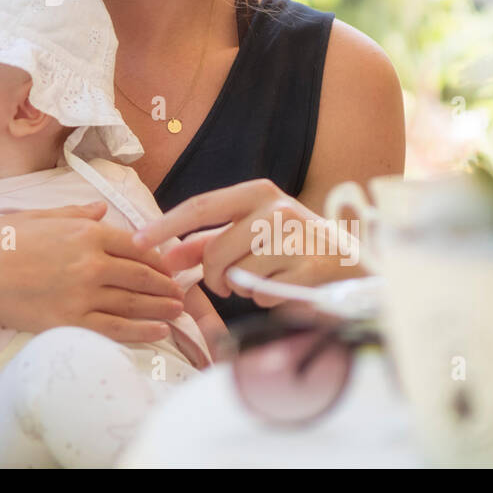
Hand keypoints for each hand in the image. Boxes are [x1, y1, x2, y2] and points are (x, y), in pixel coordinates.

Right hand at [0, 201, 188, 343]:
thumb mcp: (39, 216)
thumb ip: (75, 214)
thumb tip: (101, 210)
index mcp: (85, 232)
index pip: (135, 246)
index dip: (157, 257)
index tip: (168, 265)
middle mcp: (90, 262)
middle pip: (141, 275)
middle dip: (165, 284)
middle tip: (181, 290)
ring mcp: (81, 294)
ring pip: (134, 303)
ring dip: (161, 308)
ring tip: (178, 311)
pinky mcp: (69, 321)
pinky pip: (115, 328)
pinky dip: (141, 331)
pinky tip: (158, 332)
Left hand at [132, 179, 365, 306]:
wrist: (356, 266)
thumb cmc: (294, 248)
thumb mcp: (251, 234)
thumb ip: (207, 242)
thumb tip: (164, 254)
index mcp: (257, 192)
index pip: (199, 206)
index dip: (164, 225)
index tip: (136, 240)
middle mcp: (277, 208)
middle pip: (215, 252)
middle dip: (212, 277)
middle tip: (225, 284)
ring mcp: (297, 237)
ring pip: (239, 276)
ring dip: (244, 289)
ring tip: (268, 280)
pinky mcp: (313, 267)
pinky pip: (265, 295)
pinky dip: (268, 300)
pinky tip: (287, 289)